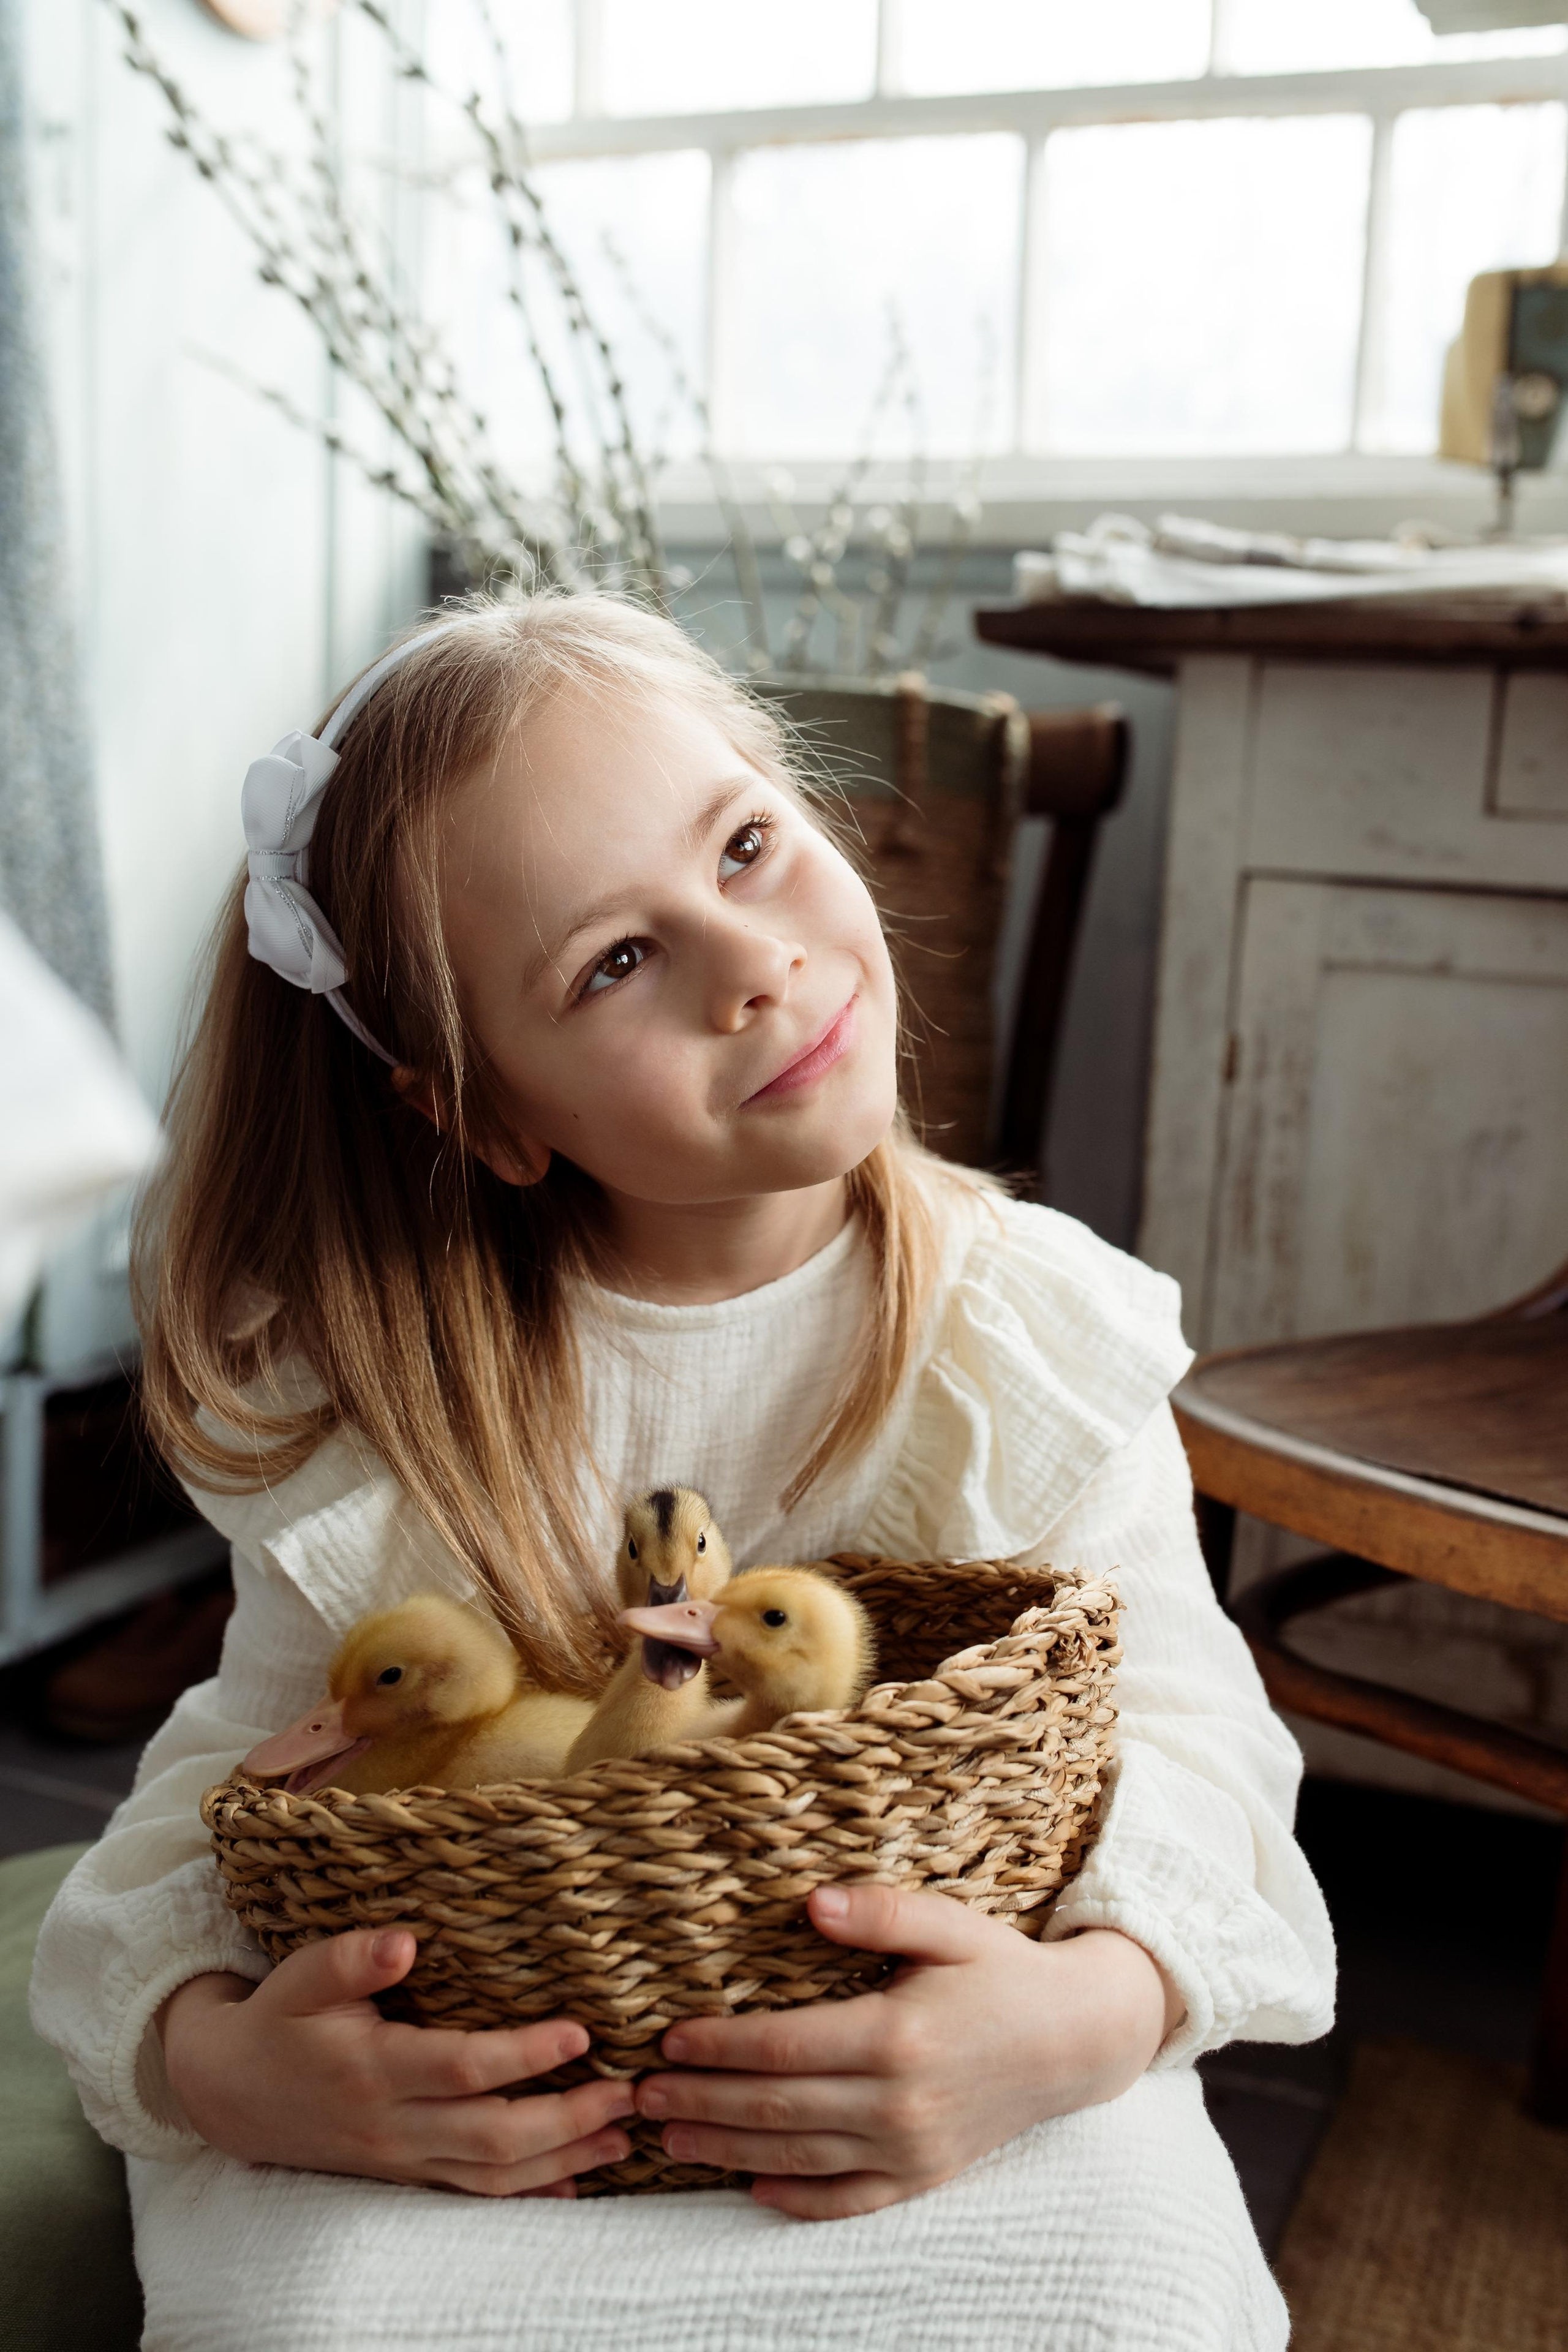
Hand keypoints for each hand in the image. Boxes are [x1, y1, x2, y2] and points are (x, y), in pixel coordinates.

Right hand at [159, 1930, 633, 2195]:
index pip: (460, 2068)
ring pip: (491, 2175)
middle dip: (566, 2119)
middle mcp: (391, 2124)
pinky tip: (575, 2180)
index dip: (522, 2054)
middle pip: (491, 2135)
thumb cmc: (279, 2019)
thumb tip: (404, 1941)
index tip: (580, 2032)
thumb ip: (351, 1959)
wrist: (230, 2093)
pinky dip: (528, 2193)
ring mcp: (399, 2158)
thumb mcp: (302, 1975)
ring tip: (621, 2136)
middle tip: (628, 2094)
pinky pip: (473, 2195)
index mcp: (372, 2069)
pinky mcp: (404, 2174)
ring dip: (562, 2159)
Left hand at [634, 1886, 1180, 2219]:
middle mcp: (900, 2103)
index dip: (721, 2045)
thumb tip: (810, 1902)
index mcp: (897, 2035)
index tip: (668, 2039)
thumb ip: (878, 1912)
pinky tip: (752, 2190)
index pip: (784, 2046)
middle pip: (779, 2109)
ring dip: (728, 2152)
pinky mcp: (924, 2177)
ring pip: (801, 2158)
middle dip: (703, 2103)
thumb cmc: (1000, 1969)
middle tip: (640, 2097)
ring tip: (670, 2139)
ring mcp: (912, 2149)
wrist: (1074, 2039)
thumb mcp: (947, 1923)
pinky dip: (797, 2201)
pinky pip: (850, 2200)